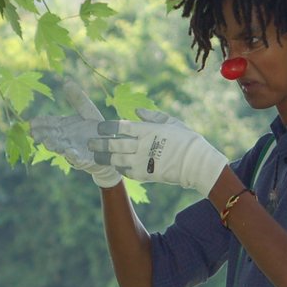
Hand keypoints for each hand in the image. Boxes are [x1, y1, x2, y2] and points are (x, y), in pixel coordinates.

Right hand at [28, 79, 122, 187]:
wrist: (111, 147)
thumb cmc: (96, 129)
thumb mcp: (87, 111)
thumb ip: (77, 99)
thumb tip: (66, 80)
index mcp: (64, 126)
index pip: (49, 123)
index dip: (40, 122)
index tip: (30, 122)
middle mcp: (65, 138)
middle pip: (50, 135)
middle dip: (41, 134)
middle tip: (32, 133)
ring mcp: (73, 149)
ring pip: (60, 147)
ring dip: (53, 145)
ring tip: (46, 142)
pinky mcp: (84, 159)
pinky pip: (77, 158)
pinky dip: (73, 155)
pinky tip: (69, 151)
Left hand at [89, 110, 228, 194]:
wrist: (197, 163)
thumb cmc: (186, 139)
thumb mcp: (171, 122)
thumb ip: (152, 116)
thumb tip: (137, 111)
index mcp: (148, 130)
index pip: (121, 127)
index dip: (108, 127)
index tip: (99, 127)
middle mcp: (142, 146)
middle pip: (114, 145)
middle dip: (100, 144)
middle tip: (90, 143)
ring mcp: (143, 161)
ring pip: (116, 160)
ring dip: (104, 158)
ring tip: (95, 155)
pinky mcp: (146, 175)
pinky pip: (126, 172)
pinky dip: (119, 168)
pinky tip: (114, 165)